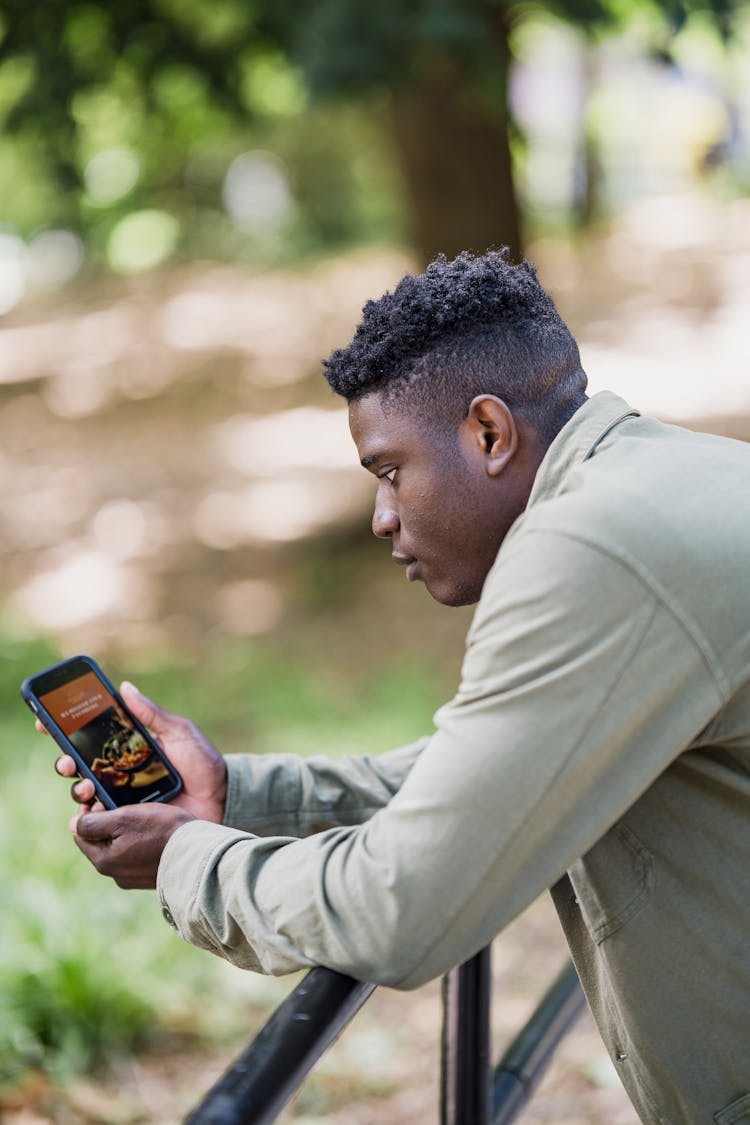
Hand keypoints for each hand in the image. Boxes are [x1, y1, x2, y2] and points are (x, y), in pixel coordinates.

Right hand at [51, 682, 227, 822]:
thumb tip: (124, 687)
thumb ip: (152, 714)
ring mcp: (123, 795)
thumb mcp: (179, 732)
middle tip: (67, 761)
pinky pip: (102, 819)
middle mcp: (120, 770)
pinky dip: (93, 814)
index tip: (47, 721)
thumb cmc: (203, 762)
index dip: (65, 730)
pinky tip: (96, 809)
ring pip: (85, 791)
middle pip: (79, 765)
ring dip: (77, 787)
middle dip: (64, 761)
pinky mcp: (129, 819)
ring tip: (86, 786)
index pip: (91, 737)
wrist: (222, 798)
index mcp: (129, 747)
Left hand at [73, 803, 194, 887]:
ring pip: (117, 847)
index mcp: (103, 861)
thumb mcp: (122, 818)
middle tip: (125, 805)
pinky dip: (138, 842)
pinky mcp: (149, 876)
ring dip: (123, 831)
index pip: (81, 833)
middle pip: (99, 841)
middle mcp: (114, 874)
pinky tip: (153, 832)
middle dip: (107, 821)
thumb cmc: (161, 830)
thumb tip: (75, 824)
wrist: (198, 852)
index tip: (105, 798)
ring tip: (141, 816)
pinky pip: (135, 855)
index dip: (89, 811)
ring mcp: (133, 877)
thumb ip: (92, 823)